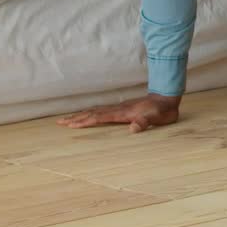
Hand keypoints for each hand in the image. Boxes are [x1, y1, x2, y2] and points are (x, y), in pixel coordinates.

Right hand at [57, 93, 179, 132]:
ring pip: (95, 111)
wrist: (166, 98)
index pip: (99, 117)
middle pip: (92, 113)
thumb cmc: (161, 111)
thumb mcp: (156, 118)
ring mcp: (119, 108)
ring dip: (81, 115)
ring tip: (67, 119)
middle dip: (75, 118)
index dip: (84, 121)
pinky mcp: (122, 109)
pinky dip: (91, 113)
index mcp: (122, 113)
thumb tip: (134, 129)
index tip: (70, 125)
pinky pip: (102, 111)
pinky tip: (88, 115)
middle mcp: (117, 109)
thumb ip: (145, 122)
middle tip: (59, 122)